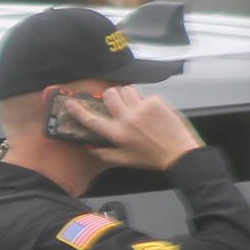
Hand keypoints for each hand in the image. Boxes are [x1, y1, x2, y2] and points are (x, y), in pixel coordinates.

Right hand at [77, 86, 202, 171]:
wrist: (179, 152)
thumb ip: (105, 154)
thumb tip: (91, 149)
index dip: (78, 110)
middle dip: (109, 96)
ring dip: (126, 95)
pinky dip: (144, 100)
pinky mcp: (156, 102)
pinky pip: (144, 94)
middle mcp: (127, 119)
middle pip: (109, 95)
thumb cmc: (153, 157)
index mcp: (117, 134)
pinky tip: (150, 111)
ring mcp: (142, 108)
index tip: (70, 103)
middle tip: (114, 103)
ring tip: (132, 104)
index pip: (92, 119)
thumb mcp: (126, 160)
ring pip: (126, 89)